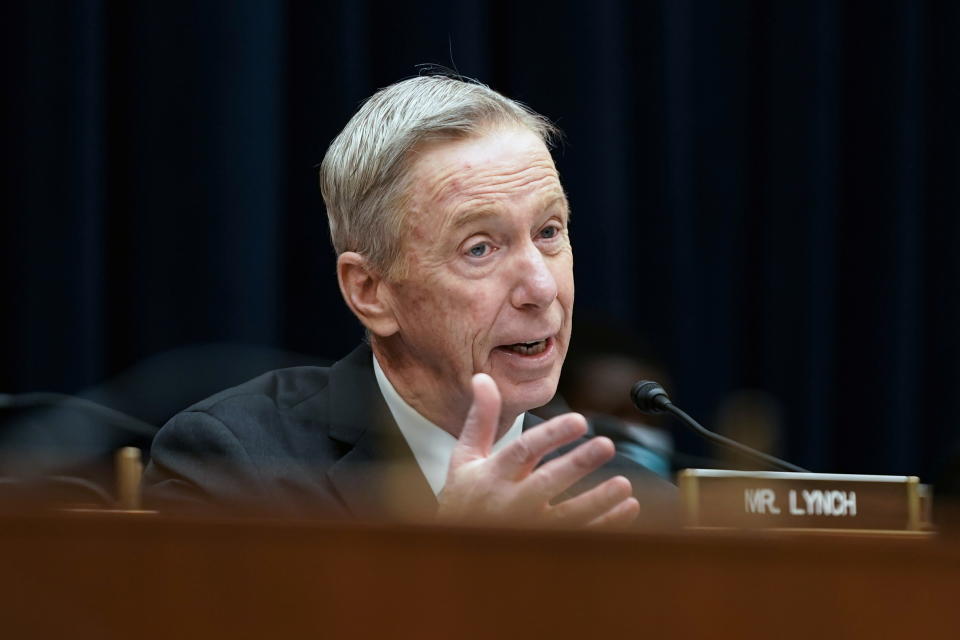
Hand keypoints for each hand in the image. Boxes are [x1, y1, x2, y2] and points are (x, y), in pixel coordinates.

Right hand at [436, 373, 639, 527]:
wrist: (456, 547)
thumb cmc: (464, 497)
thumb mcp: (466, 456)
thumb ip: (482, 418)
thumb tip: (483, 378)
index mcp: (493, 474)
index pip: (524, 450)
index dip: (552, 435)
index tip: (579, 420)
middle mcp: (511, 501)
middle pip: (548, 482)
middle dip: (578, 464)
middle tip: (606, 445)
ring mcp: (529, 527)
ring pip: (568, 515)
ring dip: (598, 501)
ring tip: (623, 484)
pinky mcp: (544, 545)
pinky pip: (579, 536)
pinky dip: (606, 524)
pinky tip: (627, 507)